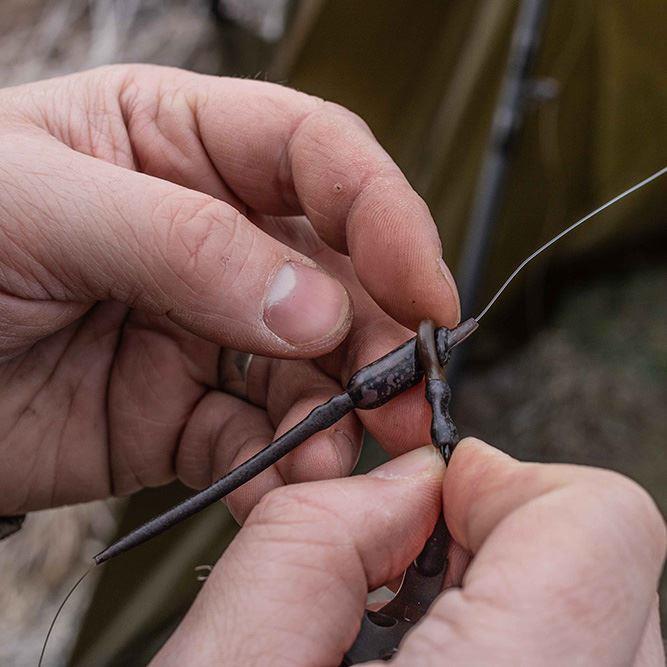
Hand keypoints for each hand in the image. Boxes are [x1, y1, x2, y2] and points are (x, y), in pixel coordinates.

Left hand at [0, 65, 457, 516]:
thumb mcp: (38, 204)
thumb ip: (184, 244)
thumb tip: (310, 306)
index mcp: (182, 145)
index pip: (319, 159)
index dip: (386, 217)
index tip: (424, 288)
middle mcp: (211, 236)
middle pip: (337, 275)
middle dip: (381, 337)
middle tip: (403, 396)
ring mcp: (202, 328)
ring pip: (308, 369)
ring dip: (336, 415)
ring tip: (336, 459)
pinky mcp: (180, 410)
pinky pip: (252, 438)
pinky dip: (276, 465)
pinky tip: (281, 483)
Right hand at [154, 439, 665, 665]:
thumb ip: (306, 546)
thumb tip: (396, 487)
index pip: (598, 520)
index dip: (499, 482)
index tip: (426, 496)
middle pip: (612, 558)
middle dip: (503, 532)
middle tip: (411, 567)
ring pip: (609, 609)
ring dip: (513, 587)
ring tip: (418, 627)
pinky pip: (591, 650)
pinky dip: (523, 631)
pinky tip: (439, 661)